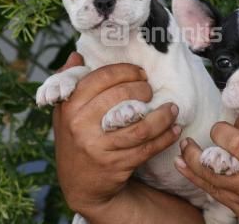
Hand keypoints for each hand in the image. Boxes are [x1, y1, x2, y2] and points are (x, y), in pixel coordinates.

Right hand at [53, 53, 181, 219]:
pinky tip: (174, 130)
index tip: (140, 73)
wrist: (80, 185)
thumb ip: (69, 83)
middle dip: (143, 90)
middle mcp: (80, 126)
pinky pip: (146, 148)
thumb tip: (76, 54)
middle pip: (122, 97)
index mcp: (69, 106)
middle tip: (152, 90)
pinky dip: (164, 138)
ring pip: (139, 126)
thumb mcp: (64, 113)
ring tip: (172, 109)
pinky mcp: (116, 165)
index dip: (125, 71)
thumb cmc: (76, 140)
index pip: (101, 78)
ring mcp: (98, 147)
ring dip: (162, 116)